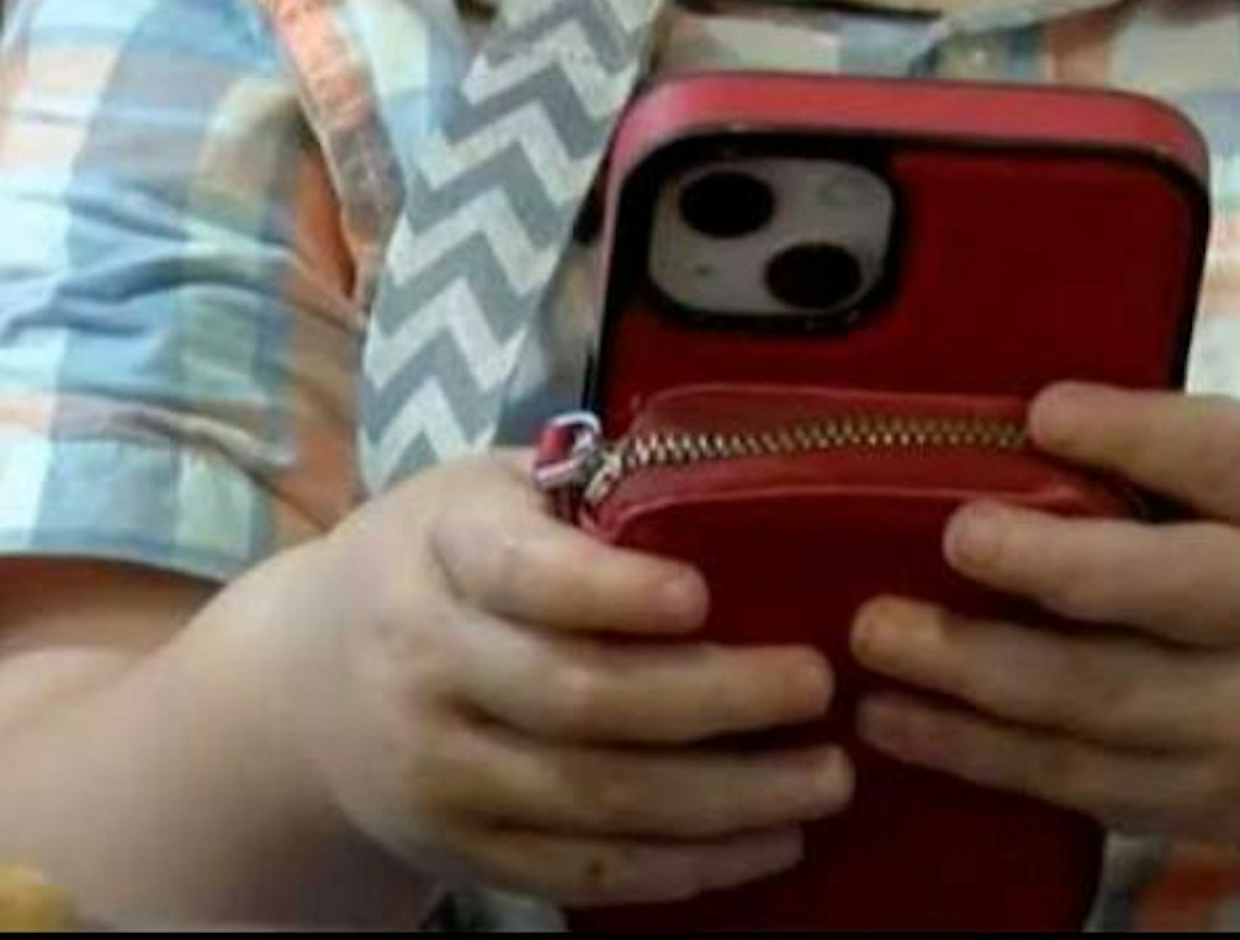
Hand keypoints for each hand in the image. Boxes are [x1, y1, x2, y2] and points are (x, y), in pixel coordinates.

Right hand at [275, 452, 851, 906]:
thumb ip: (584, 488)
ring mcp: (440, 775)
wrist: (303, 683)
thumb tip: (730, 474)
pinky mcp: (462, 854)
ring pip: (594, 802)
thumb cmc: (438, 555)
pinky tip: (767, 845)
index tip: (702, 594)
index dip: (612, 590)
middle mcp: (428, 668)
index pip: (526, 576)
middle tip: (818, 686)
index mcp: (442, 553)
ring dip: (725, 802)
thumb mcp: (483, 489)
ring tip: (827, 778)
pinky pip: (582, 874)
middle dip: (714, 701)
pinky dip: (682, 869)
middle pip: (580, 700)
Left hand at [851, 385, 1239, 865]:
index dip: (1134, 435)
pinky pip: (1068, 776)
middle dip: (1054, 569)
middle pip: (1166, 595)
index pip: (1222, 458)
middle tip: (958, 537)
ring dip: (975, 672)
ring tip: (877, 633)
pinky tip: (891, 716)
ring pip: (1099, 702)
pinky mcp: (1189, 802)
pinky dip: (972, 750)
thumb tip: (1010, 419)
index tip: (1042, 412)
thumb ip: (1162, 449)